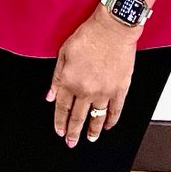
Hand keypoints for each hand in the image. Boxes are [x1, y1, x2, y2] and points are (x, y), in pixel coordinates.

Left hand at [47, 8, 138, 146]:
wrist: (112, 29)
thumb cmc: (88, 36)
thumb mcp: (64, 53)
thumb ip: (56, 77)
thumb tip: (50, 95)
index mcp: (70, 81)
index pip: (62, 107)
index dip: (59, 121)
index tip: (59, 130)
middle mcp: (86, 90)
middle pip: (77, 116)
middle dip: (73, 132)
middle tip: (71, 142)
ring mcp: (104, 92)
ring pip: (96, 117)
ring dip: (92, 130)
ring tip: (90, 139)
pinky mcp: (120, 90)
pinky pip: (115, 111)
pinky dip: (111, 121)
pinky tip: (108, 126)